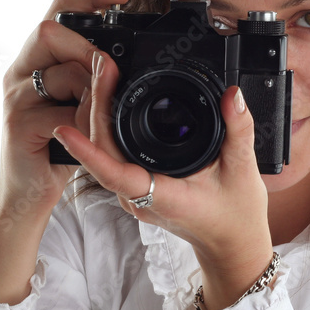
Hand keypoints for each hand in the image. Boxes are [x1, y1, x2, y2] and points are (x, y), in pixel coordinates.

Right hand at [0, 0, 130, 218]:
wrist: (29, 191)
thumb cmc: (58, 145)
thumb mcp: (79, 105)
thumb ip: (92, 78)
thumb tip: (121, 59)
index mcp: (36, 61)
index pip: (57, 12)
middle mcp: (19, 72)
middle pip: (51, 32)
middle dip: (88, 50)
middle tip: (109, 74)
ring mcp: (15, 97)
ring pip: (63, 73)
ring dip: (92, 95)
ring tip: (95, 119)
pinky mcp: (18, 125)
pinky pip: (62, 114)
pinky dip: (85, 125)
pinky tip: (87, 137)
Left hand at [52, 56, 273, 309]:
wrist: (232, 244)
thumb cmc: (236, 215)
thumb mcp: (244, 171)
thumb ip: (239, 130)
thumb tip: (232, 96)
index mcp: (162, 197)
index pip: (115, 174)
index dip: (88, 153)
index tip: (65, 129)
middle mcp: (139, 197)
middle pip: (103, 150)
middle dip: (97, 104)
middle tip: (102, 65)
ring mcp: (133, 193)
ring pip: (103, 150)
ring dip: (100, 110)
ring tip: (104, 72)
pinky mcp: (134, 186)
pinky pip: (112, 153)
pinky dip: (109, 123)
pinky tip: (113, 97)